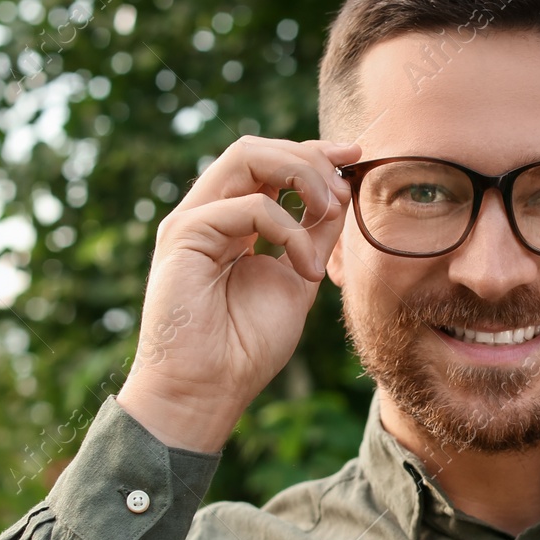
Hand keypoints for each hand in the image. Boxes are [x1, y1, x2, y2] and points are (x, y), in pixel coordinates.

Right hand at [117, 136, 360, 451]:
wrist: (206, 390)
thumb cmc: (245, 347)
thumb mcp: (297, 280)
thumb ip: (314, 236)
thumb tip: (342, 193)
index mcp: (231, 222)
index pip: (268, 164)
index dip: (313, 153)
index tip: (355, 156)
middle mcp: (208, 213)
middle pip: (256, 149)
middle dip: (310, 157)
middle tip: (344, 186)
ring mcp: (193, 220)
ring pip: (246, 157)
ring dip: (301, 175)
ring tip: (328, 212)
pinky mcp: (184, 234)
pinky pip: (250, 206)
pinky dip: (290, 230)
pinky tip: (306, 267)